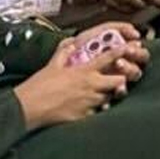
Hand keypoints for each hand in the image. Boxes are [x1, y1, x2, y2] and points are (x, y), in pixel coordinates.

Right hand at [14, 25, 147, 128]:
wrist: (29, 108)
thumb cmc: (39, 86)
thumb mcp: (52, 65)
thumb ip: (64, 52)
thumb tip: (71, 42)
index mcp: (83, 71)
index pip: (109, 58)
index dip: (122, 52)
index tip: (129, 48)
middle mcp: (90, 86)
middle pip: (119, 81)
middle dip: (121, 80)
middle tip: (117, 79)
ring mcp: (90, 102)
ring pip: (110, 98)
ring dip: (109, 95)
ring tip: (102, 94)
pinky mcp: (85, 116)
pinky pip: (98, 113)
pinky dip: (97, 110)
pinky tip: (91, 109)